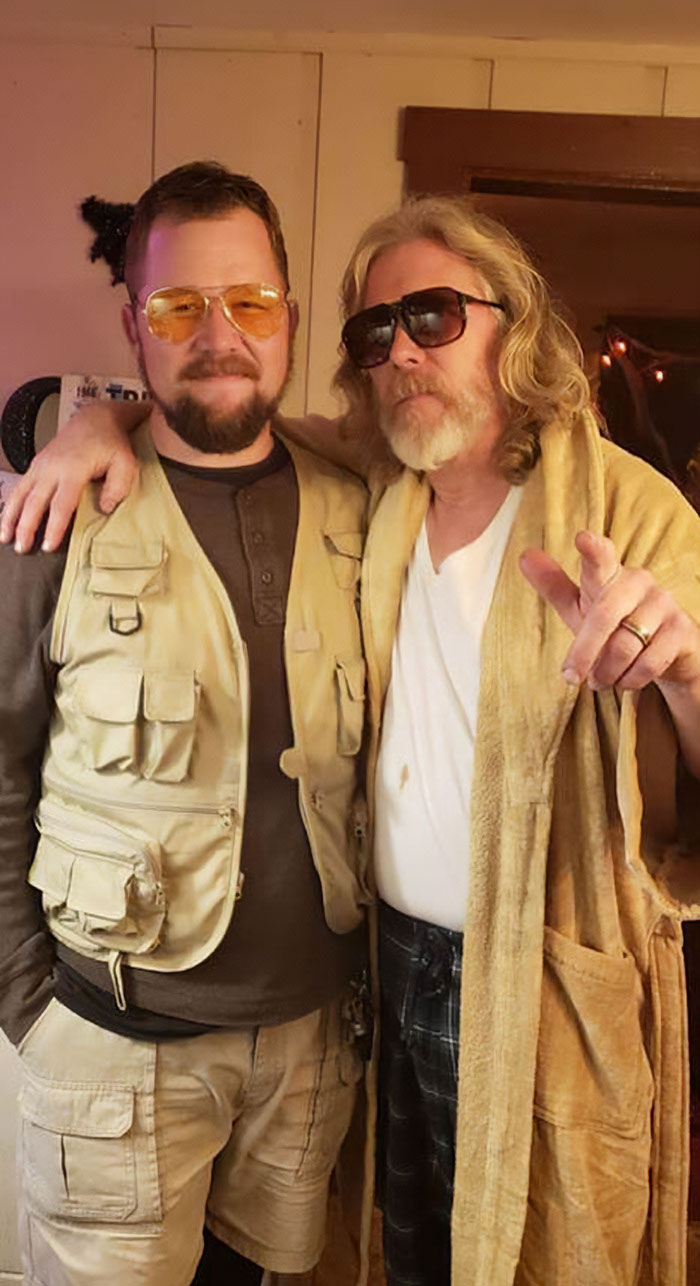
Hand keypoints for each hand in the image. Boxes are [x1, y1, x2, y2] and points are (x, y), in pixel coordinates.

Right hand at [0, 402, 142, 551]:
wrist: (94, 419)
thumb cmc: (111, 444)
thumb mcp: (125, 464)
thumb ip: (117, 487)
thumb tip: (104, 509)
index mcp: (73, 469)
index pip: (61, 504)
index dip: (54, 527)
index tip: (49, 546)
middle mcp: (51, 468)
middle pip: (34, 502)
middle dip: (26, 527)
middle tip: (22, 549)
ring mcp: (40, 465)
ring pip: (21, 495)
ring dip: (11, 518)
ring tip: (5, 539)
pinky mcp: (35, 465)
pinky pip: (19, 488)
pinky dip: (10, 505)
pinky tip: (6, 521)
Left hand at [519, 529, 699, 691]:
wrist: (666, 654)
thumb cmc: (615, 625)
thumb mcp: (582, 608)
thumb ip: (555, 586)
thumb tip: (523, 556)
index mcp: (610, 574)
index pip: (601, 558)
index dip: (593, 549)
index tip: (583, 538)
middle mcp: (639, 582)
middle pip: (604, 616)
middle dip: (584, 652)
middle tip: (571, 677)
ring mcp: (664, 604)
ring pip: (626, 646)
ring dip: (607, 672)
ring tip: (600, 680)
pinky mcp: (682, 630)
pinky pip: (649, 662)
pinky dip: (629, 680)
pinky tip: (623, 682)